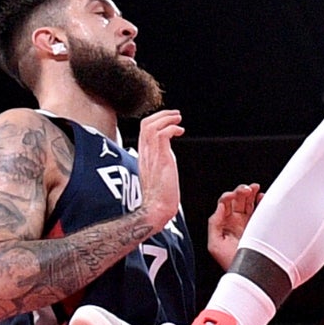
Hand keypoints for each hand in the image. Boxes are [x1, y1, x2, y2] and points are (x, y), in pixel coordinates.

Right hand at [135, 110, 184, 235]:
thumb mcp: (156, 172)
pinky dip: (172, 128)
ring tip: (179, 119)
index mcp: (143, 156)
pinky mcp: (161, 160)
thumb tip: (166, 153)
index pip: (143, 130)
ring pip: (151, 126)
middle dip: (162, 115)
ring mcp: (152, 156)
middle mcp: (145, 153)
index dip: (156, 121)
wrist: (156, 209)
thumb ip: (159, 160)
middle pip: (145, 124)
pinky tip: (180, 132)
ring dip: (167, 119)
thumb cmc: (159, 195)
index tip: (168, 120)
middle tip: (176, 115)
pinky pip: (162, 135)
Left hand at [205, 182, 260, 268]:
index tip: (233, 196)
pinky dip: (262, 201)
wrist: (249, 275)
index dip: (228, 196)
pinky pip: (261, 209)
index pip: (224, 204)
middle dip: (241, 191)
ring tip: (255, 188)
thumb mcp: (215, 245)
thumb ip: (214, 224)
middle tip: (247, 190)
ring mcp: (249, 222)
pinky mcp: (261, 226)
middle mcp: (236, 221)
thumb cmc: (230, 263)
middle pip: (237, 199)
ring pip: (249, 202)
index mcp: (224, 224)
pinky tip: (262, 197)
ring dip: (251, 192)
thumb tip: (220, 207)